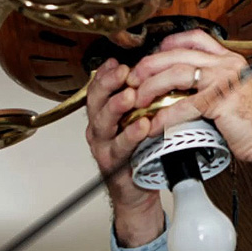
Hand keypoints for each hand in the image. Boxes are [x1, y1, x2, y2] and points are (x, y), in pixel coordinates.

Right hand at [85, 58, 163, 246]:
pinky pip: (120, 148)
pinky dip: (130, 136)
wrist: (137, 189)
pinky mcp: (114, 164)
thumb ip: (141, 99)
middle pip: (96, 101)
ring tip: (129, 96)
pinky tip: (142, 126)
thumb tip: (155, 71)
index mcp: (104, 114)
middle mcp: (100, 128)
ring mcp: (104, 146)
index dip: (105, 73)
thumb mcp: (138, 119)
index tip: (116, 61)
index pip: (99, 88)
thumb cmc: (140, 151)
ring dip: (116, 107)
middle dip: (108, 84)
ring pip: (103, 123)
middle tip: (123, 72)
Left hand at [126, 29, 251, 173]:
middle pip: (179, 53)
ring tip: (138, 99)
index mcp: (230, 60)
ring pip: (177, 73)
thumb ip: (213, 83)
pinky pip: (184, 105)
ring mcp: (224, 81)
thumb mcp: (235, 92)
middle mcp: (227, 65)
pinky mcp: (220, 101)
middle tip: (134, 77)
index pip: (196, 38)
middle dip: (150, 64)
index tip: (154, 52)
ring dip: (151, 86)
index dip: (170, 42)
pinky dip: (164, 116)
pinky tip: (153, 125)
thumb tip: (185, 87)